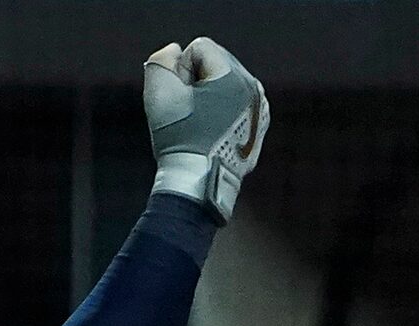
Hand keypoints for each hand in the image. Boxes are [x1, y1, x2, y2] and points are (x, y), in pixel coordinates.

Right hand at [143, 37, 267, 222]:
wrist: (199, 183)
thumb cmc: (178, 139)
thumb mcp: (158, 95)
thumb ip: (161, 62)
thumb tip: (175, 52)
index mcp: (233, 75)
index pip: (200, 50)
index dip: (181, 72)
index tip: (180, 99)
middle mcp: (253, 86)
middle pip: (216, 65)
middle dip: (197, 83)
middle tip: (188, 114)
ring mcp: (260, 108)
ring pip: (227, 86)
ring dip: (209, 99)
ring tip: (199, 126)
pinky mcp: (259, 126)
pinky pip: (237, 106)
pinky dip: (222, 115)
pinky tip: (211, 134)